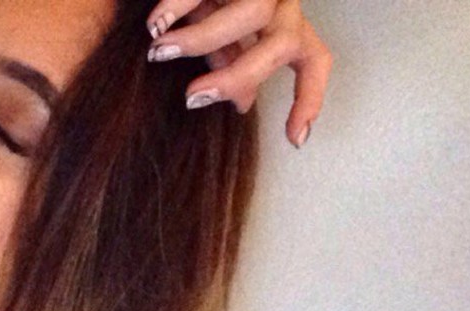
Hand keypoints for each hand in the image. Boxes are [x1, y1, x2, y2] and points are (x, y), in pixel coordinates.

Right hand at [146, 0, 332, 148]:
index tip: (294, 138)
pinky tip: (154, 24)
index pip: (315, 60)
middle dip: (236, 77)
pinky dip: (176, 7)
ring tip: (159, 52)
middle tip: (191, 97)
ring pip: (251, 13)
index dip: (310, 98)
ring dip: (200, 39)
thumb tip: (244, 104)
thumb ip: (234, 66)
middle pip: (282, 43)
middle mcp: (282, 4)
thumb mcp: (228, 36)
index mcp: (288, 27)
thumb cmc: (215, 3)